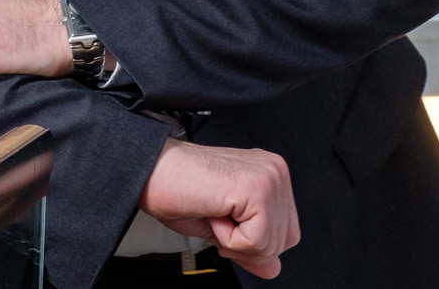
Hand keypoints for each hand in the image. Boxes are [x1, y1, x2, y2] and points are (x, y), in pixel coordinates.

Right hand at [140, 139, 299, 278]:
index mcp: (269, 175)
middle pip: (285, 241)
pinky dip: (229, 238)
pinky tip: (214, 211)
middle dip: (247, 244)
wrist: (151, 171)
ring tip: (214, 210)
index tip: (224, 221)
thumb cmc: (178, 189)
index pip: (287, 232)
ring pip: (272, 245)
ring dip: (234, 240)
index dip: (252, 242)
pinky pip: (256, 241)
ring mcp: (269, 177)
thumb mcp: (223, 227)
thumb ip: (252, 246)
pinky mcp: (257, 188)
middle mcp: (274, 171)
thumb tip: (274, 269)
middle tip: (217, 217)